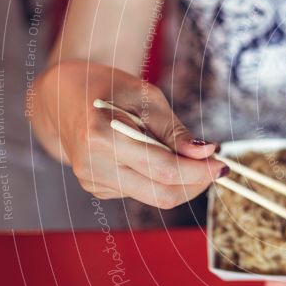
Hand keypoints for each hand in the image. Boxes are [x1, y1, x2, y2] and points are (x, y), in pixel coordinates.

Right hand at [32, 61, 227, 207]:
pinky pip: (142, 192)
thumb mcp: (146, 98)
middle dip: (196, 183)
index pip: (163, 170)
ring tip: (186, 153)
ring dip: (181, 181)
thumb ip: (175, 131)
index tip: (222, 165)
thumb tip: (206, 153)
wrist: (63, 96)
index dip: (199, 172)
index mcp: (101, 137)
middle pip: (162, 193)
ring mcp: (93, 181)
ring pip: (154, 197)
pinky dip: (160, 179)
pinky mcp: (97, 188)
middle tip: (215, 165)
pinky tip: (157, 155)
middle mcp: (93, 166)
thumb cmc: (108, 88)